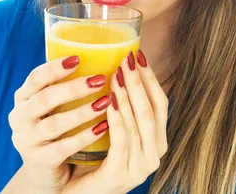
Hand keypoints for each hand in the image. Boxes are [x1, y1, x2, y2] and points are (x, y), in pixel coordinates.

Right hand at [8, 56, 110, 192]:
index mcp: (23, 98)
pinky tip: (102, 127)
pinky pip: (62, 147)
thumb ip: (65, 87)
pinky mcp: (38, 160)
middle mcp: (20, 117)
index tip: (77, 58)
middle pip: (44, 99)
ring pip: (54, 124)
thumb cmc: (55, 128)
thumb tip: (103, 58)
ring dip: (81, 112)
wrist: (43, 173)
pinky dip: (83, 137)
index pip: (35, 78)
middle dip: (73, 88)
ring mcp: (26, 140)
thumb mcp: (53, 106)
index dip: (54, 68)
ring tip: (104, 103)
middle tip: (99, 80)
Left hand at [62, 50, 168, 193]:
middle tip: (126, 59)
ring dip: (128, 96)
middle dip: (139, 81)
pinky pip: (121, 141)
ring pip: (138, 123)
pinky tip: (109, 101)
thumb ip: (123, 108)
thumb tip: (118, 66)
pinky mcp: (120, 175)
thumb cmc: (94, 158)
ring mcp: (139, 168)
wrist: (75, 193)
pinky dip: (117, 119)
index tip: (138, 55)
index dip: (151, 78)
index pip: (161, 104)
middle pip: (151, 110)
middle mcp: (154, 155)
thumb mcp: (114, 130)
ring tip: (117, 74)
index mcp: (157, 142)